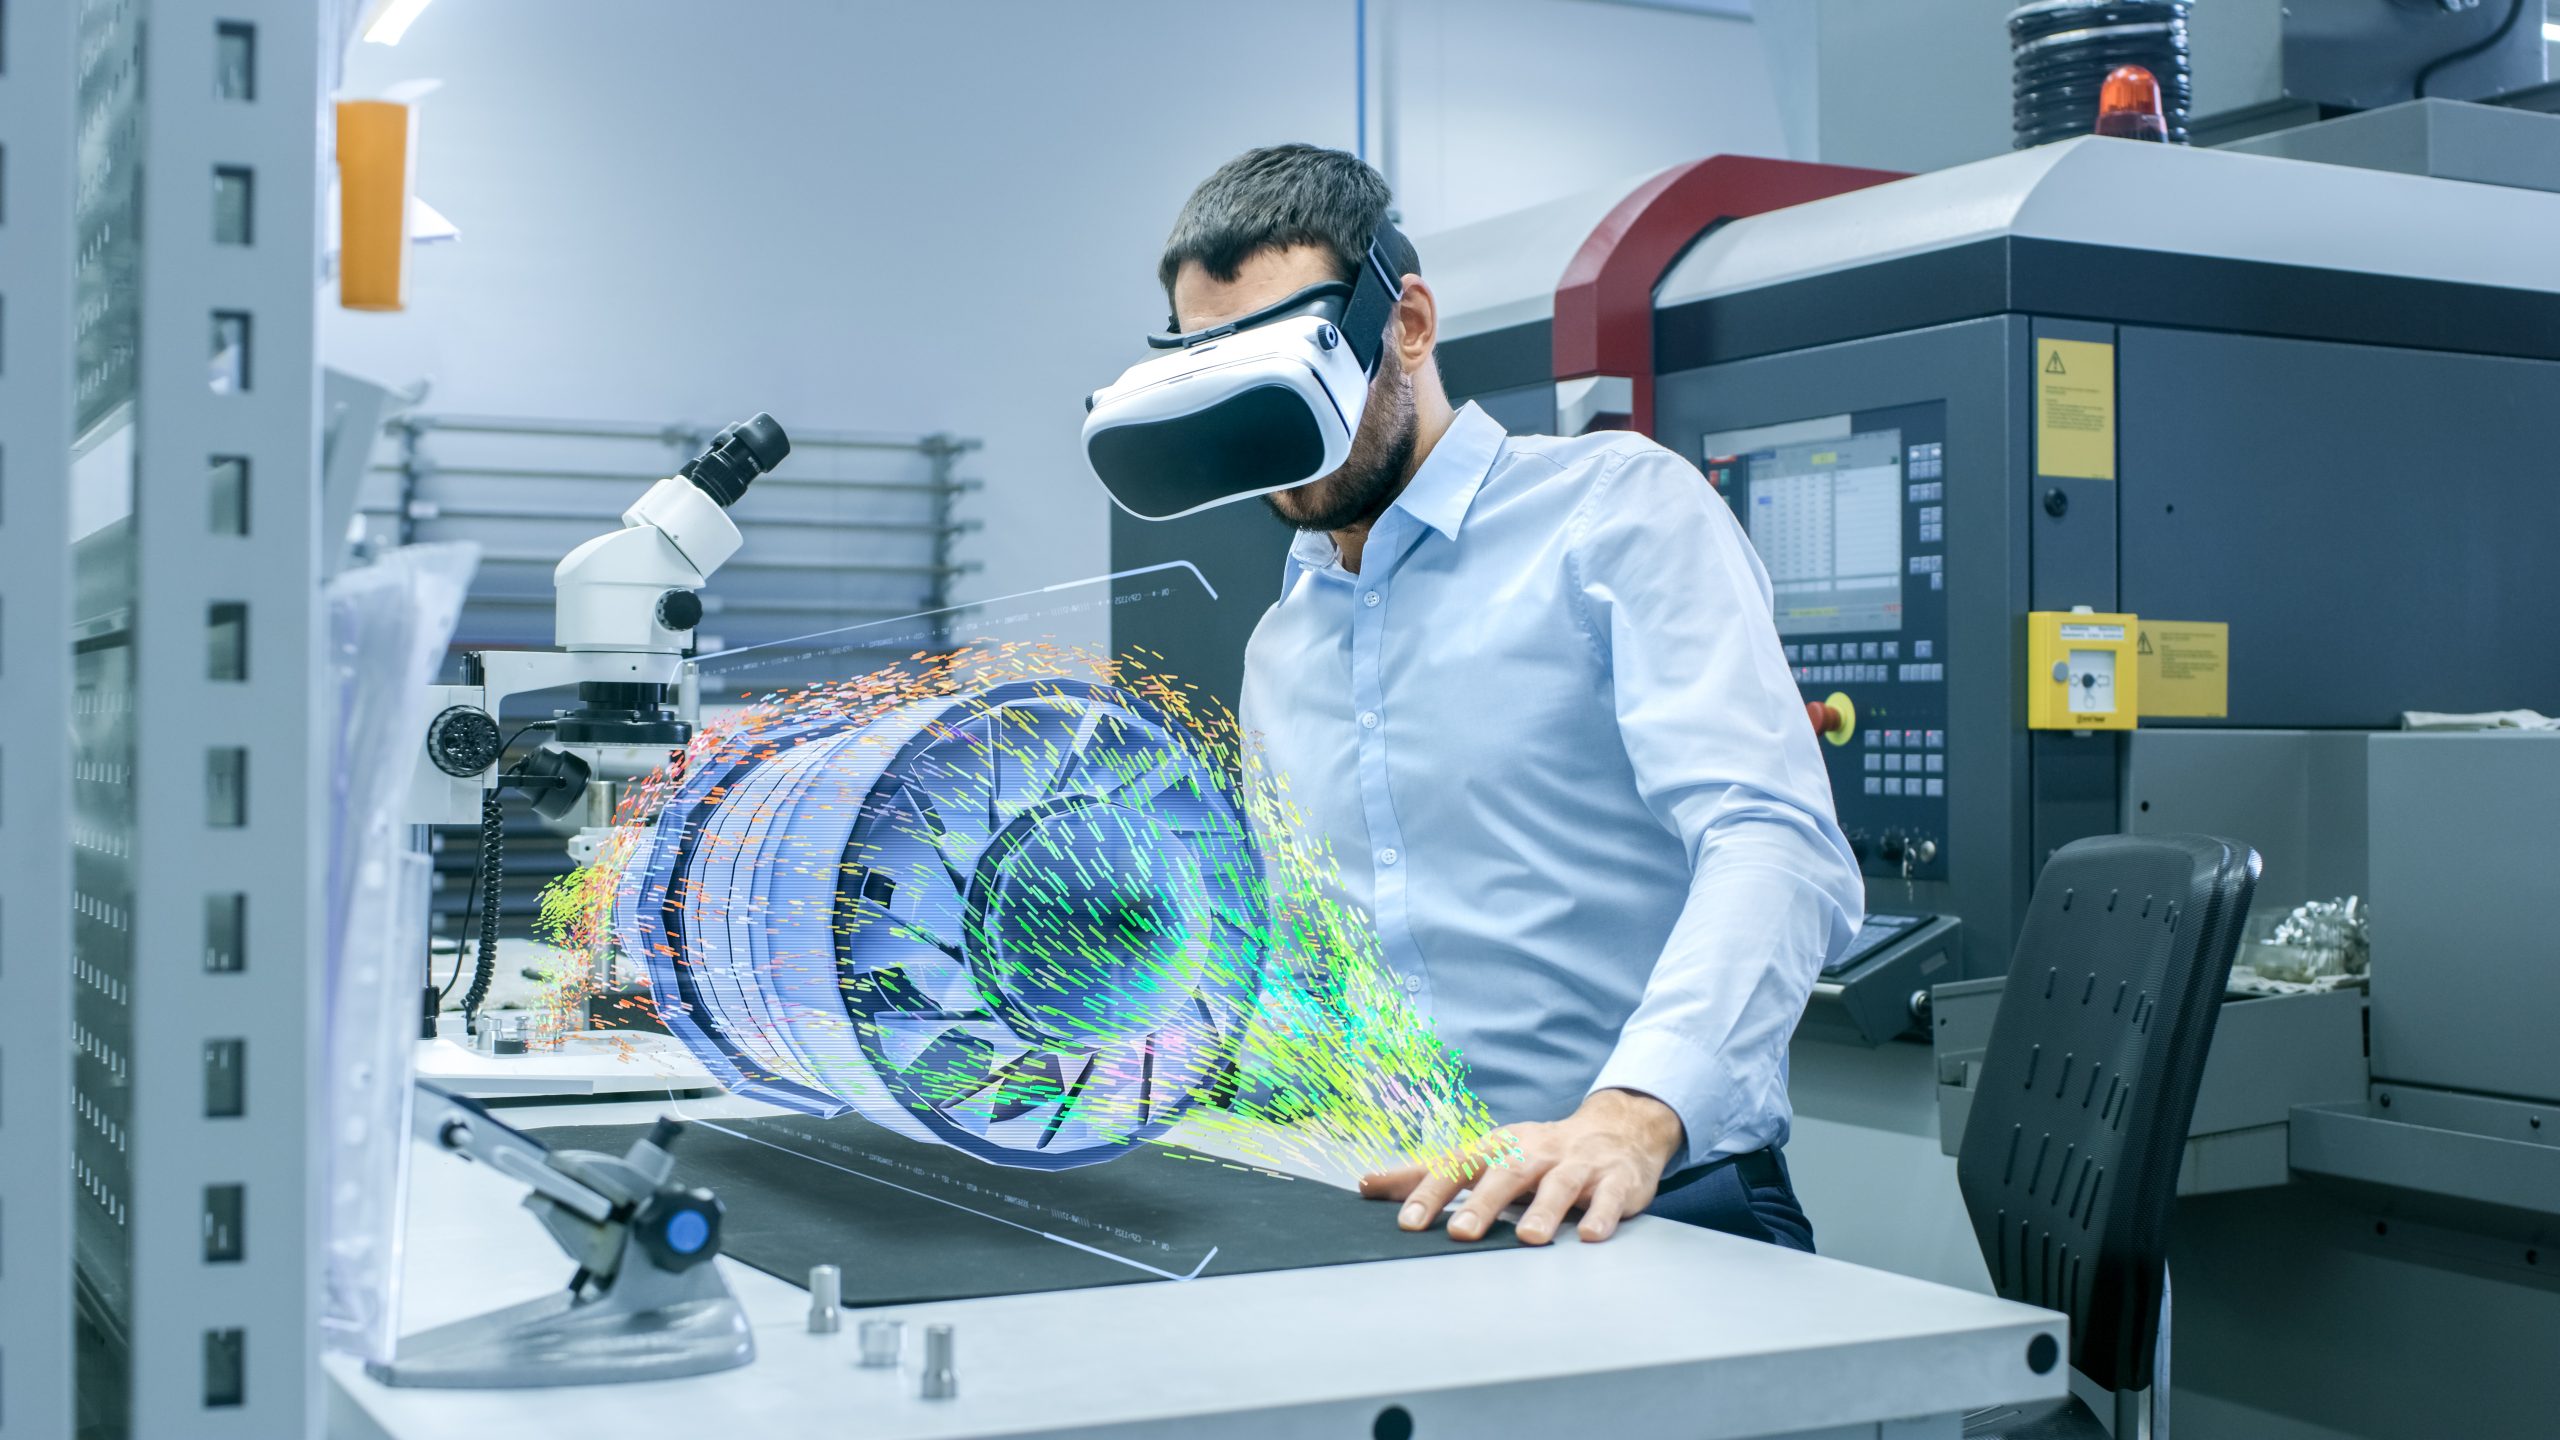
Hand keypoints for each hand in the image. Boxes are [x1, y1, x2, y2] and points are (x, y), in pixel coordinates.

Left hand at [1357, 1089, 1684, 1245]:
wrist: (1618, 1130)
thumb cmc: (1537, 1153)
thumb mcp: (1484, 1156)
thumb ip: (1429, 1175)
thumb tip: (1366, 1185)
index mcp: (1499, 1148)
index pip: (1459, 1167)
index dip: (1431, 1192)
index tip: (1406, 1222)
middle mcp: (1535, 1153)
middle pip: (1506, 1173)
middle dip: (1483, 1204)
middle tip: (1460, 1234)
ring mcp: (1578, 1166)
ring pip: (1559, 1185)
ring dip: (1544, 1210)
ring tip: (1529, 1239)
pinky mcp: (1617, 1181)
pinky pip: (1610, 1198)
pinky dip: (1601, 1215)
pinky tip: (1590, 1236)